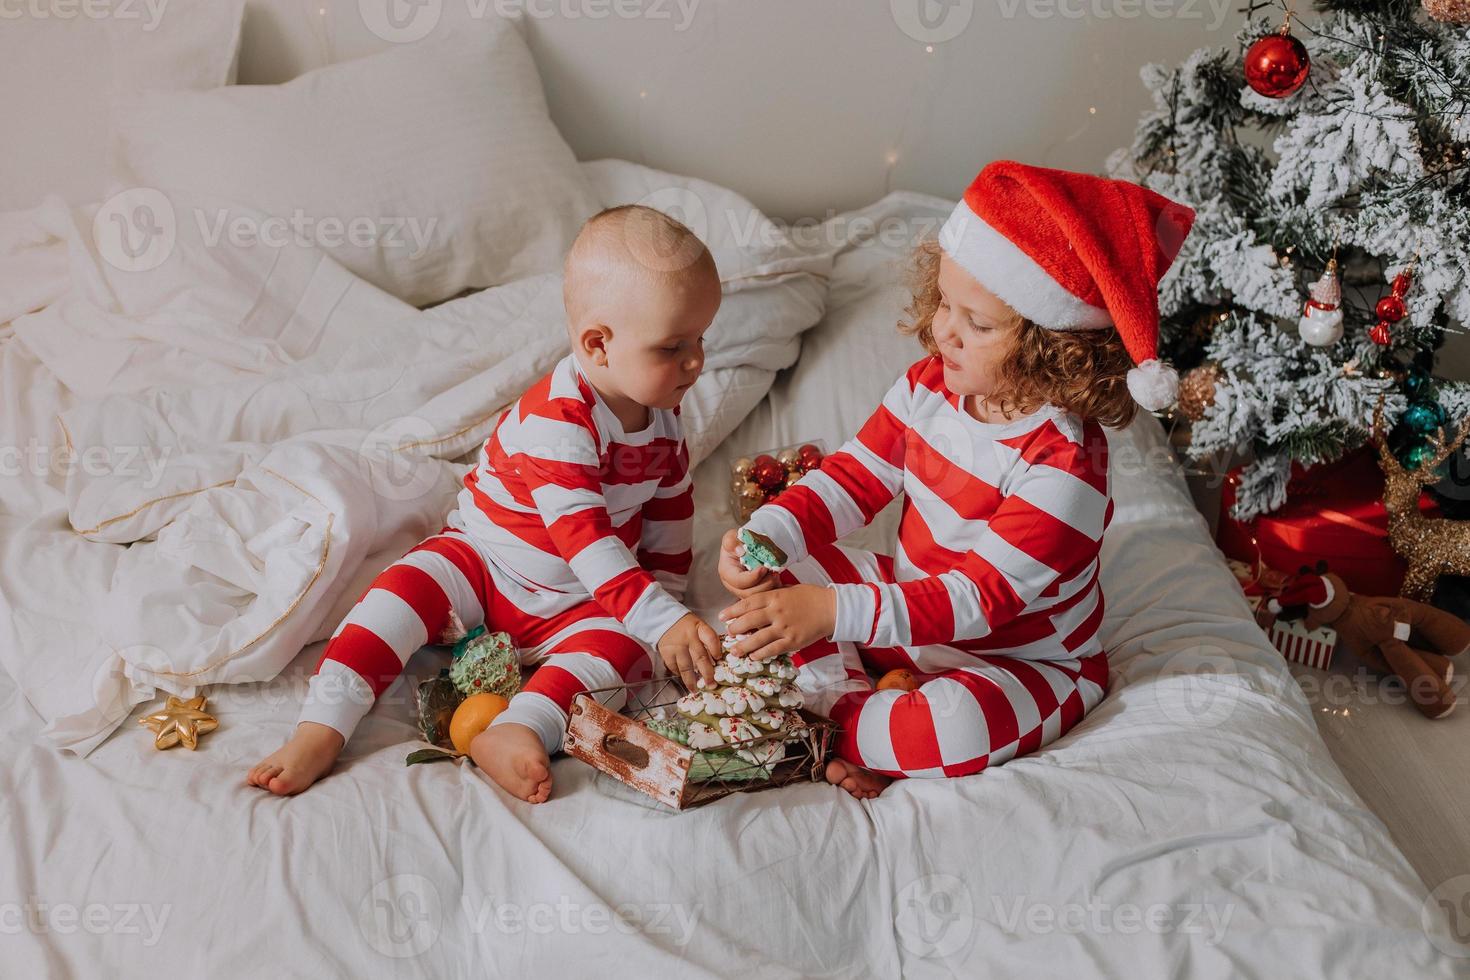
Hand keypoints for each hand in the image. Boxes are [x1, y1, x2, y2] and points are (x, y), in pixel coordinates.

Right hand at [657, 613, 719, 689]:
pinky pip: (675, 668)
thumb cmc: (687, 626)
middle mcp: (688, 638)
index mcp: (699, 628)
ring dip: (692, 680)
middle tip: (712, 685)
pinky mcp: (666, 653)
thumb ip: (708, 641)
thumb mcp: (699, 627)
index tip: (719, 660)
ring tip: (696, 690)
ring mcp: (677, 646)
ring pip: (686, 667)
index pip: (710, 638)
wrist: (664, 620)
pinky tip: (685, 680)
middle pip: (700, 657)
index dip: (716, 650)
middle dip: (707, 673)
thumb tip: (716, 661)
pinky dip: (680, 675)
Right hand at [718, 528, 777, 598]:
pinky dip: (774, 591)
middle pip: (749, 594)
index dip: (753, 577)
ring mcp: (744, 591)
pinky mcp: (755, 593)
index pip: (738, 581)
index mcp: (727, 572)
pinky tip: (779, 581)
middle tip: (775, 573)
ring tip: (777, 575)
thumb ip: (732, 541)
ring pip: (758, 598)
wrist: (749, 546)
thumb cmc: (739, 541)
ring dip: (770, 588)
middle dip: (764, 584)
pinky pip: (765, 598)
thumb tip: (740, 551)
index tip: (764, 568)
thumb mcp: (732, 536)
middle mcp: (733, 586)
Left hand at [719, 584, 835, 660]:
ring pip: (758, 639)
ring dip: (744, 646)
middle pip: (749, 621)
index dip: (732, 611)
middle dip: (735, 628)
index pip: (748, 603)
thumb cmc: (810, 597)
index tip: (722, 616)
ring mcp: (785, 628)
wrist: (831, 609)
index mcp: (775, 597)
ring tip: (735, 650)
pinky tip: (753, 657)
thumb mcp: (788, 590)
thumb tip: (753, 603)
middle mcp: (777, 612)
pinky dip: (761, 654)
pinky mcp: (793, 641)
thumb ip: (771, 596)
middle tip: (728, 633)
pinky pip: (772, 649)